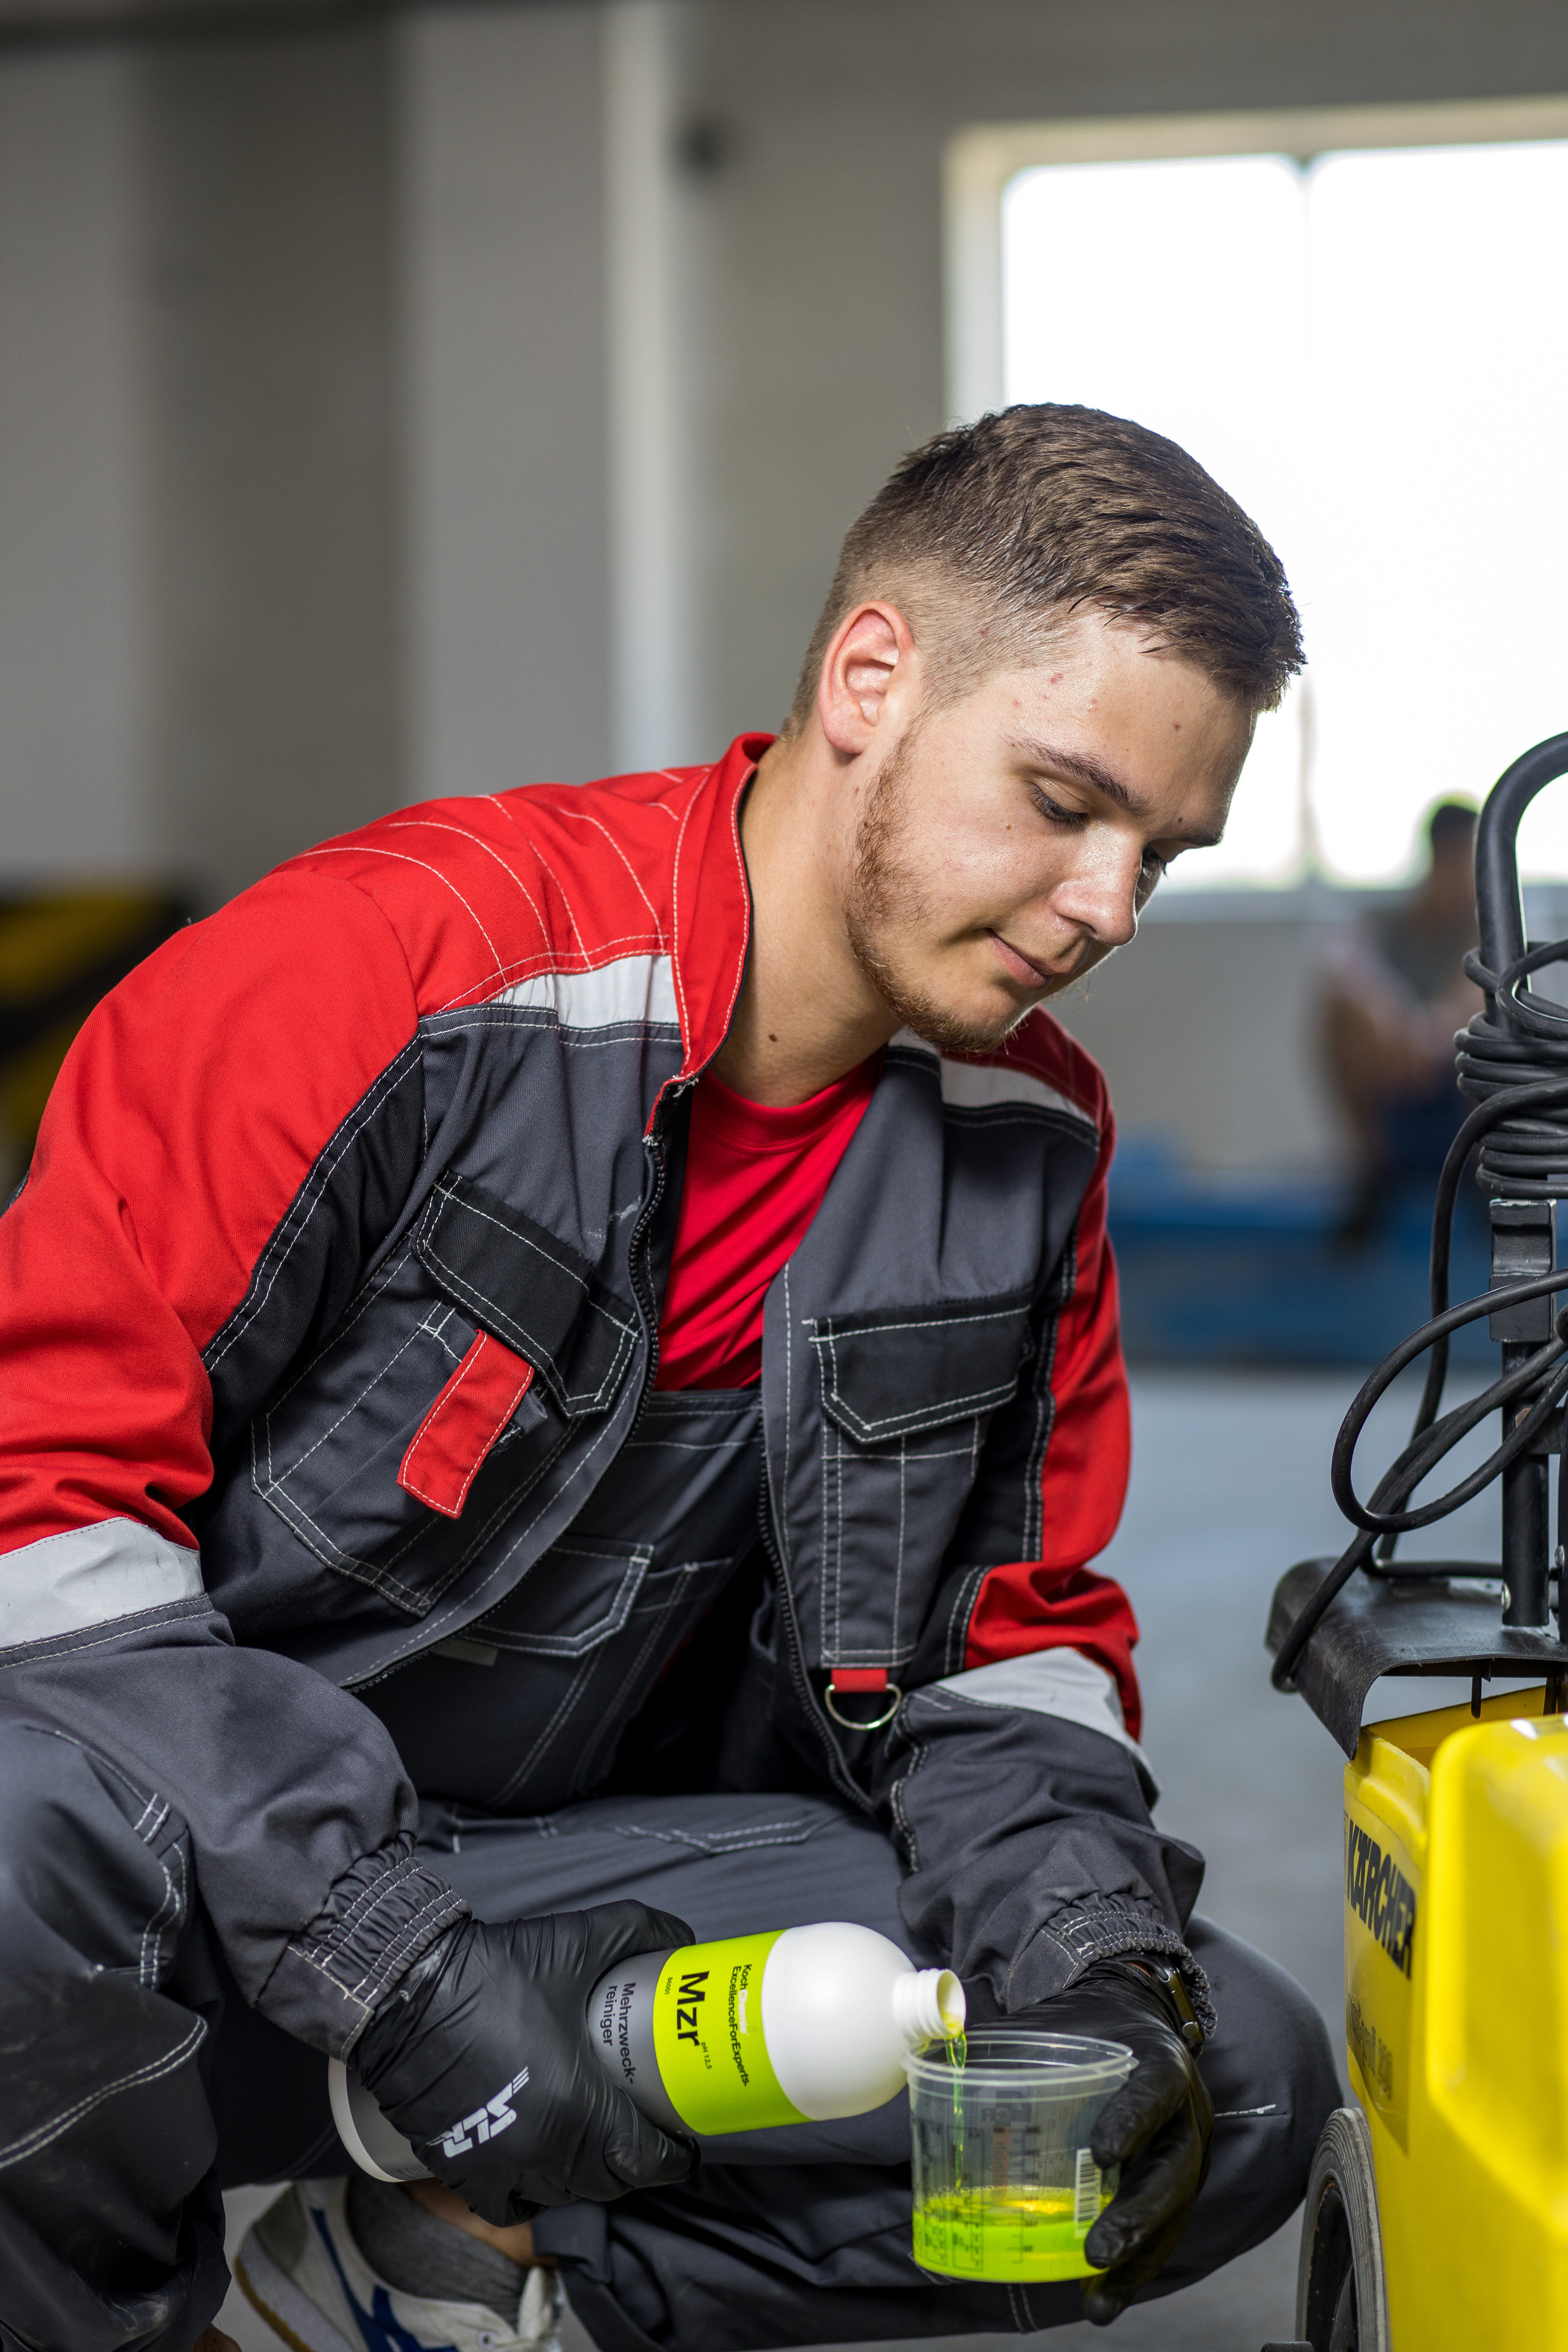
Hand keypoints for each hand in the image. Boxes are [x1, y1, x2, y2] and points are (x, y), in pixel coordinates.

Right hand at [352, 1901, 695, 2225]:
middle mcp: (541, 2151)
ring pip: (560, 2195)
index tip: (683, 2142)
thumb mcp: (578, 1940)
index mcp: (577, 2109)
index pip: (644, 2161)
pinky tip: (540, 2166)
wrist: (406, 1991)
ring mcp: (498, 2166)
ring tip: (595, 2143)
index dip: (673, 2155)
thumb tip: (682, 1942)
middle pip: (606, 2184)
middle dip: (632, 2165)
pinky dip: (530, 2193)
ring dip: (584, 2178)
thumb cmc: (495, 1972)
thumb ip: (641, 1932)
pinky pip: (507, 2204)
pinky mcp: (460, 2168)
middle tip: (642, 2131)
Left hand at [1019, 1956, 1212, 2323]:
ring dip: (1136, 2260)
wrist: (1133, 2020)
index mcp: (1160, 2063)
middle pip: (1173, 2171)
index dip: (1133, 2120)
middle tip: (1096, 2249)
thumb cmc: (1086, 2027)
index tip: (1101, 2151)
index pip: (1154, 2092)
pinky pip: (1162, 2231)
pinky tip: (1100, 2299)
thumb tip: (932, 2059)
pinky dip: (1132, 2268)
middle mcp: (1185, 2113)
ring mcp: (1186, 2153)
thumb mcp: (1054, 2024)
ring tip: (1098, 2298)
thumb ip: (1004, 2043)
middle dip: (1137, 2216)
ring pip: (1172, 2213)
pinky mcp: (1176, 2185)